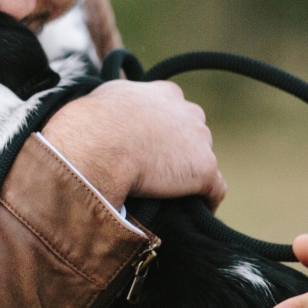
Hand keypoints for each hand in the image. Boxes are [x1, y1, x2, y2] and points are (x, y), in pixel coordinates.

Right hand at [41, 79, 226, 209]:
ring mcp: (199, 141)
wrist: (99, 146)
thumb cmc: (92, 124)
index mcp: (165, 93)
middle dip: (180, 150)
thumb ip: (120, 98)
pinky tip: (190, 214)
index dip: (164, 131)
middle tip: (156, 172)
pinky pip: (215, 190)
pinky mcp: (204, 169)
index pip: (175, 111)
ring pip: (202, 160)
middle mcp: (188, 112)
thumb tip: (110, 104)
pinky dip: (205, 202)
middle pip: (193, 133)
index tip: (150, 146)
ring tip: (169, 196)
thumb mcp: (105, 97)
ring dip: (189, 176)